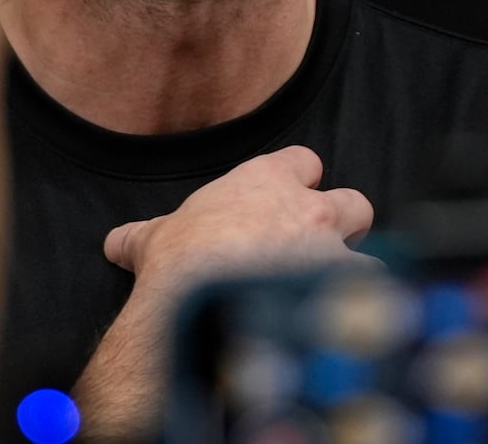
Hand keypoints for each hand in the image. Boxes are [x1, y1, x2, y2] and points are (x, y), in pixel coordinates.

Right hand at [75, 146, 372, 440]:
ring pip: (371, 256)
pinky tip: (343, 326)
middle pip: (355, 202)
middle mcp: (308, 210)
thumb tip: (115, 243)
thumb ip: (143, 237)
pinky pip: (372, 299)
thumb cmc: (179, 264)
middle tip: (322, 251)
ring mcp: (331, 250)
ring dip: (356, 277)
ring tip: (334, 301)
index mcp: (265, 182)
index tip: (292, 200)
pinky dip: (361, 313)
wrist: (202, 304)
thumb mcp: (153, 240)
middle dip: (346, 226)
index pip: (305, 161)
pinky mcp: (344, 290)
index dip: (302, 181)